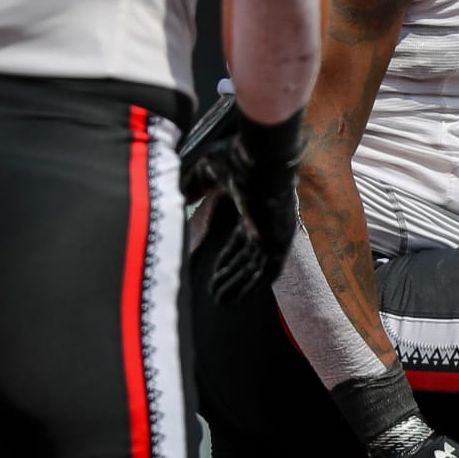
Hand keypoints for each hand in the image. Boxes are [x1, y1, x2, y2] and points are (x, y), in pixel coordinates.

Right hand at [180, 101, 303, 304]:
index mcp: (255, 208)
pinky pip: (267, 270)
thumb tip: (180, 198)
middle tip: (216, 297)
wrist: (259, 155)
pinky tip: (240, 300)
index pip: (242, 242)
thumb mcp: (209, 172)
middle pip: (248, 259)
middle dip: (232, 278)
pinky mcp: (278, 239)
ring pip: (255, 268)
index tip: (215, 277)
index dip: (228, 261)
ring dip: (238, 286)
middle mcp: (267, 223)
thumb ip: (195, 186)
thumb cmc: (237, 157)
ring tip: (220, 302)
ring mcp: (274, 232)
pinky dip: (253, 286)